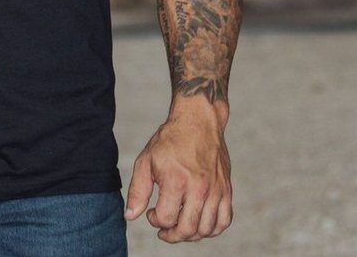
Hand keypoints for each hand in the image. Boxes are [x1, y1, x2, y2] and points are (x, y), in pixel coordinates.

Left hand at [124, 106, 232, 242]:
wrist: (198, 120)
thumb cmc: (169, 140)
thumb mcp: (146, 160)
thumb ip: (137, 190)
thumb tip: (130, 216)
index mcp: (176, 180)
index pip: (166, 219)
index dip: (155, 221)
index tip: (151, 213)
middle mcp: (199, 188)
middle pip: (187, 229)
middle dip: (172, 235)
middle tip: (164, 229)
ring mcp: (215, 190)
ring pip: (206, 229)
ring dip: (191, 235)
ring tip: (180, 226)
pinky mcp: (226, 189)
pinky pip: (224, 221)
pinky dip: (212, 229)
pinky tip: (199, 224)